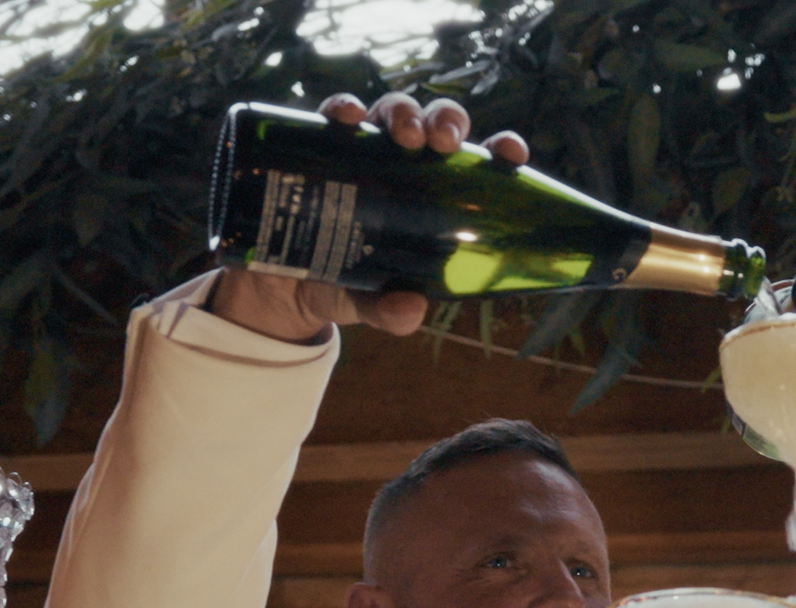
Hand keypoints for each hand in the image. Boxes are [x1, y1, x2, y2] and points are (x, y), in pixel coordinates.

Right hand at [207, 93, 529, 344]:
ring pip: (394, 110)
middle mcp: (407, 164)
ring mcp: (367, 150)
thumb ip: (391, 313)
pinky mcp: (324, 144)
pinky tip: (348, 116)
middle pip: (438, 124)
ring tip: (403, 135)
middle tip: (441, 146)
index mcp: (437, 196)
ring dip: (403, 112)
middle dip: (446, 123)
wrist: (283, 285)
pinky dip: (345, 107)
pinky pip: (339, 113)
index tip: (511, 153)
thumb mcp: (371, 305)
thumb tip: (410, 310)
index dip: (501, 149)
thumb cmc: (347, 286)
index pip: (479, 163)